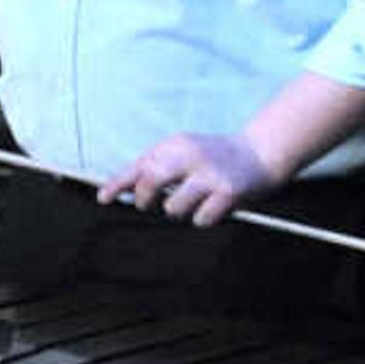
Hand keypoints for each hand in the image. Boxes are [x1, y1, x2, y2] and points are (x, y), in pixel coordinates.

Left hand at [97, 128, 279, 226]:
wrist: (261, 152)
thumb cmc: (213, 157)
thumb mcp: (182, 151)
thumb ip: (154, 166)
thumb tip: (123, 189)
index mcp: (175, 144)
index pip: (140, 166)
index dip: (118, 184)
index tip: (103, 198)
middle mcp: (192, 156)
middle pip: (151, 181)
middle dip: (144, 199)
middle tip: (148, 204)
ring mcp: (210, 174)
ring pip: (174, 207)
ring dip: (179, 211)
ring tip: (194, 200)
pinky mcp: (229, 192)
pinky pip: (200, 219)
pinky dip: (202, 218)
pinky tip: (215, 206)